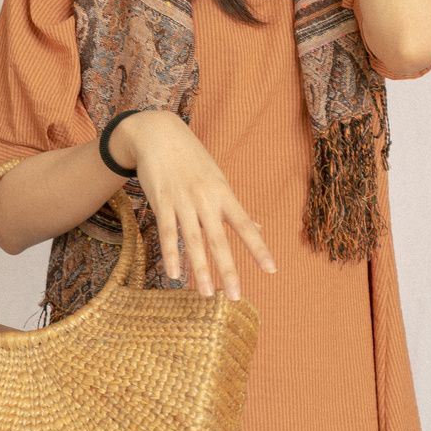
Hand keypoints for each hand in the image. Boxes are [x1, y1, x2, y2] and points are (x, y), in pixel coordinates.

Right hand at [110, 111, 275, 299]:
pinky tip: (174, 275)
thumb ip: (234, 208)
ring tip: (206, 295)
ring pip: (192, 240)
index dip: (258, 248)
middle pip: (219, 239)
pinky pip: (166, 231)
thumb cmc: (192, 160)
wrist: (158, 133)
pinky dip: (170, 253)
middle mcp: (206, 199)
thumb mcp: (218, 180)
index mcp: (223, 194)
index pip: (245, 225)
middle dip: (228, 269)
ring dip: (200, 269)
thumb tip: (259, 228)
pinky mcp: (161, 201)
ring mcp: (182, 200)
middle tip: (236, 297)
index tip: (271, 270)